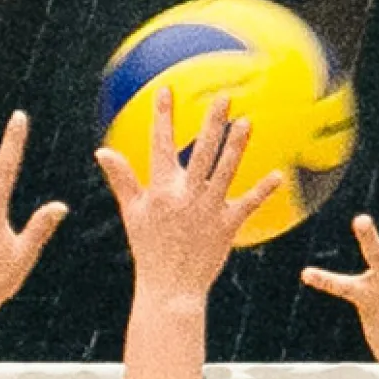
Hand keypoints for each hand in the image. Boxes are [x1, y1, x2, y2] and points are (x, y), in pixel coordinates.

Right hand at [95, 89, 281, 299]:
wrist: (170, 288)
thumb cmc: (150, 249)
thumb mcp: (133, 213)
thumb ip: (122, 179)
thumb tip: (102, 151)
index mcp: (162, 190)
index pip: (160, 146)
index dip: (163, 117)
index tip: (167, 90)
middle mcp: (186, 196)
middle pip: (201, 152)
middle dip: (212, 123)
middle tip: (223, 98)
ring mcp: (208, 210)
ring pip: (225, 171)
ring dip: (237, 146)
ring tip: (247, 122)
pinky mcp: (227, 227)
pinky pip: (247, 205)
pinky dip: (263, 190)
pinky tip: (277, 175)